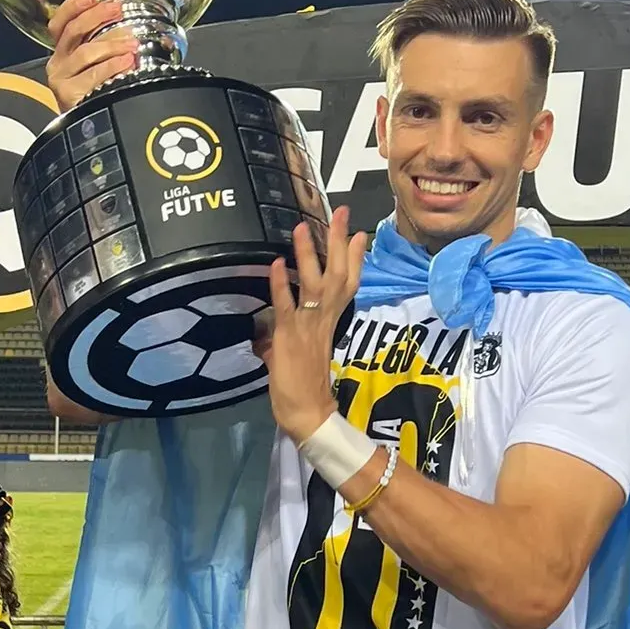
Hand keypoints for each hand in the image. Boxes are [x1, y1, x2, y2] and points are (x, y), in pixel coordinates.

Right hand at [45, 0, 137, 111]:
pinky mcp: (68, 94)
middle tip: (118, 7)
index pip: (63, 18)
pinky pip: (93, 74)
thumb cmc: (98, 93)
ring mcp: (61, 77)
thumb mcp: (99, 64)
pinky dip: (112, 66)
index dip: (80, 1)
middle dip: (97, 15)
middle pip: (73, 29)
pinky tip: (128, 62)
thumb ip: (105, 43)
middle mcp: (58, 61)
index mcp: (62, 49)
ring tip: (132, 42)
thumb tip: (129, 23)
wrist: (88, 131)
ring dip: (112, 43)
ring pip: (85, 51)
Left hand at [265, 208, 366, 445]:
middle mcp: (325, 320)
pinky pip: (285, 306)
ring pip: (314, 282)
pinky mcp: (290, 336)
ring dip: (308, 253)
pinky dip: (279, 284)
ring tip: (302, 225)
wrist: (309, 416)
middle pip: (339, 273)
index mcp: (331, 323)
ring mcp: (308, 326)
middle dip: (339, 241)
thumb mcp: (304, 355)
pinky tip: (275, 263)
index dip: (354, 258)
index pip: (348, 284)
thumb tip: (269, 328)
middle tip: (341, 212)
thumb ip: (290, 337)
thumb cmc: (305, 391)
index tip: (360, 233)